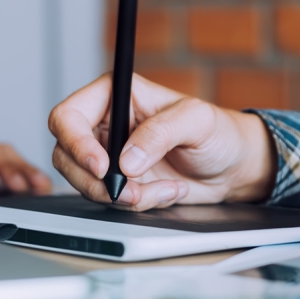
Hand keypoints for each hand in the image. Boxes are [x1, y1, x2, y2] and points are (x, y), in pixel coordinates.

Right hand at [48, 73, 274, 210]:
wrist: (233, 167)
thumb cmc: (219, 131)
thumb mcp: (197, 120)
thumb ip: (160, 133)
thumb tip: (126, 160)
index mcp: (115, 94)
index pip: (68, 115)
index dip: (76, 143)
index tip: (102, 166)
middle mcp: (105, 123)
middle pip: (66, 154)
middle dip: (97, 180)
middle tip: (131, 191)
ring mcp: (109, 155)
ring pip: (84, 182)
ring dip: (120, 196)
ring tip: (161, 190)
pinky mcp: (119, 181)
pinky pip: (109, 199)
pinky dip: (137, 204)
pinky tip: (166, 191)